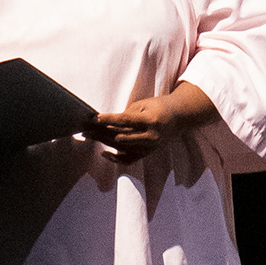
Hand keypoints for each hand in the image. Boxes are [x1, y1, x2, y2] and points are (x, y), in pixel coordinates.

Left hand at [91, 83, 218, 164]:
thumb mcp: (145, 105)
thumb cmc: (159, 107)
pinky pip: (129, 160)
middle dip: (101, 131)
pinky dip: (116, 158)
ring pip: (122, 148)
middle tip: (86, 128)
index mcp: (150, 121)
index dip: (108, 120)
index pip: (125, 121)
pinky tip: (104, 153)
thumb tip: (108, 122)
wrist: (179, 118)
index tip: (94, 118)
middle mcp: (150, 137)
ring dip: (104, 142)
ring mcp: (149, 147)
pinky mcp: (148, 153)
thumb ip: (128, 115)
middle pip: (121, 136)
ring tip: (90, 135)